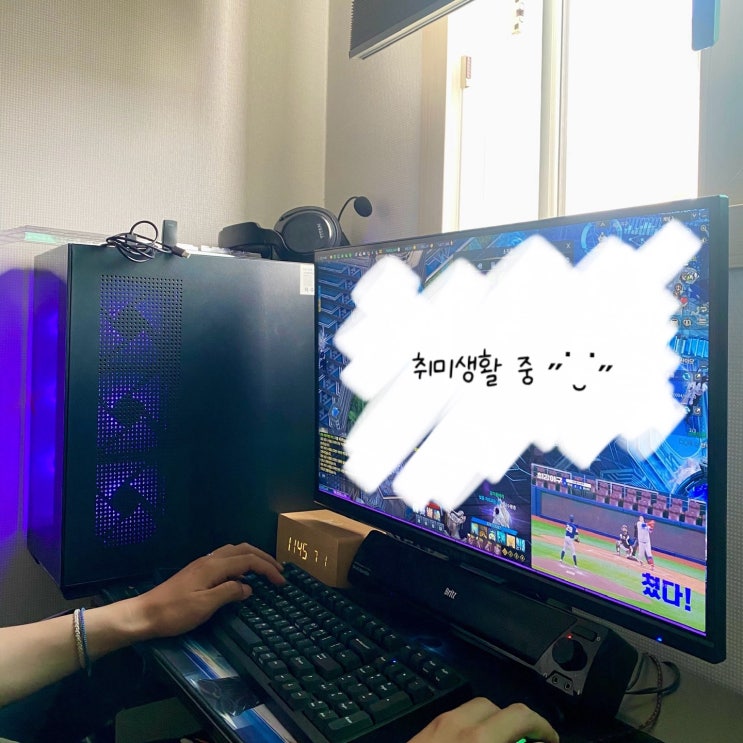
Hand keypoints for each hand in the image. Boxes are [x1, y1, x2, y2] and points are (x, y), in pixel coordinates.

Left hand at [128, 543, 284, 639]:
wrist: (144, 614)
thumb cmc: (174, 612)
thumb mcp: (205, 606)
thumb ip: (229, 593)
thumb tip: (248, 587)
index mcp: (214, 566)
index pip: (248, 560)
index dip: (267, 568)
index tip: (281, 581)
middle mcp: (209, 560)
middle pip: (243, 550)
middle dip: (263, 558)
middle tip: (279, 571)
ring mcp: (202, 564)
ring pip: (233, 552)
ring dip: (251, 558)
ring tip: (264, 570)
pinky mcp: (196, 572)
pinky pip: (225, 559)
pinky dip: (239, 563)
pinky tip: (240, 576)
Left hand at [408, 697, 558, 742]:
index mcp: (479, 740)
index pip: (522, 717)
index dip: (544, 730)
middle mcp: (457, 725)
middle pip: (498, 707)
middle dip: (518, 724)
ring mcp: (436, 727)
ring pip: (473, 710)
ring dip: (493, 724)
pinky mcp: (420, 735)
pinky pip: (453, 721)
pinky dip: (470, 730)